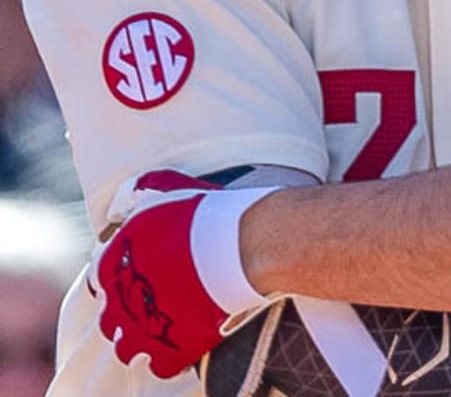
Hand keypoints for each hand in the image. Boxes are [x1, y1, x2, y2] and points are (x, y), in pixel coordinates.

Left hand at [89, 170, 272, 378]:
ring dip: (143, 339)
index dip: (122, 278)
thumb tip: (122, 204)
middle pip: (110, 317)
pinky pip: (158, 366)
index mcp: (114, 262)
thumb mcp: (169, 188)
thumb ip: (139, 193)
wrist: (246, 244)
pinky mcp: (171, 351)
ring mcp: (145, 330)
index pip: (100, 279)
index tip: (143, 276)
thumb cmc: (210, 214)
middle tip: (158, 300)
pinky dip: (169, 357)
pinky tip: (184, 340)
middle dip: (129, 311)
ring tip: (166, 327)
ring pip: (127, 347)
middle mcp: (121, 300)